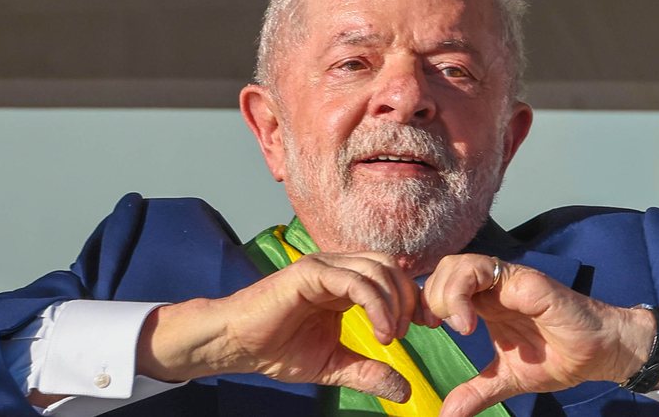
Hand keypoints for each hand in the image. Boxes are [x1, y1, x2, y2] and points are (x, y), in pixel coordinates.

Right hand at [136, 252, 420, 402]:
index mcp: (344, 284)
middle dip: (408, 299)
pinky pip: (355, 281)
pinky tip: (380, 332)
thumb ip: (368, 373)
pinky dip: (375, 305)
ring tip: (390, 337)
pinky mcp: (310, 273)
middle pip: (391, 267)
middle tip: (406, 334)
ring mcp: (324, 267)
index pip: (392, 276)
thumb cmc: (277, 350)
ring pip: (378, 269)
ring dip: (393, 304)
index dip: (412, 299)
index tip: (422, 329)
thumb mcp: (333, 365)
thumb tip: (405, 391)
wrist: (236, 346)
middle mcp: (337, 268)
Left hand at [422, 254, 658, 416]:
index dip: (424, 302)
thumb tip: (446, 416)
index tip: (422, 329)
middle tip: (434, 326)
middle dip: (430, 296)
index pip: (440, 285)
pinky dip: (463, 291)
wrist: (600, 354)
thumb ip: (476, 392)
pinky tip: (468, 322)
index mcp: (484, 303)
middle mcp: (492, 286)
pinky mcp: (523, 280)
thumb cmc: (558, 358)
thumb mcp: (507, 379)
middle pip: (442, 269)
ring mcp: (507, 280)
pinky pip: (483, 269)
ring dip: (445, 293)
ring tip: (455, 326)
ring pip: (457, 264)